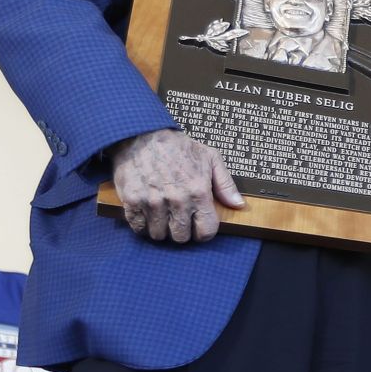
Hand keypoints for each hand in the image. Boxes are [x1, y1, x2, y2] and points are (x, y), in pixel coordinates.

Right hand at [110, 130, 243, 242]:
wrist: (141, 134)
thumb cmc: (177, 146)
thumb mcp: (210, 158)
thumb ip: (225, 184)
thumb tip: (238, 204)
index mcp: (198, 192)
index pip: (206, 231)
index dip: (204, 232)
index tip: (198, 227)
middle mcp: (176, 200)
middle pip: (181, 237)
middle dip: (182, 232)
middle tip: (178, 221)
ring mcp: (152, 201)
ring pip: (159, 235)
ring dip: (161, 230)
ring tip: (163, 216)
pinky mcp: (132, 200)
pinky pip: (138, 228)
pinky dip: (142, 226)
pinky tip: (147, 215)